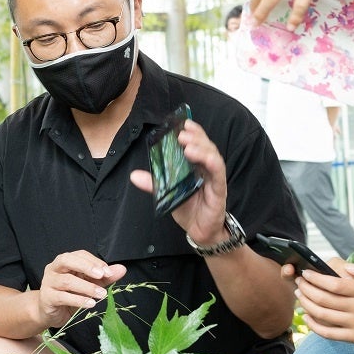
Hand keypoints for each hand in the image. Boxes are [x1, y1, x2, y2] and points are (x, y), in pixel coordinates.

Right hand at [36, 250, 126, 329]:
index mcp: (64, 262)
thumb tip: (121, 269)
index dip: (94, 261)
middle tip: (102, 275)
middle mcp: (54, 269)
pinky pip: (63, 297)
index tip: (108, 272)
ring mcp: (49, 283)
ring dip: (87, 287)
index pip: (79, 255)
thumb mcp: (88, 284)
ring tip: (101, 294)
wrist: (49, 313)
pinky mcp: (47, 298)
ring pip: (67, 281)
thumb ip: (103, 277)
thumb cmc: (69, 295)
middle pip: (67, 260)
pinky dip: (78, 300)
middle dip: (86, 266)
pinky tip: (90, 303)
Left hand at [128, 119, 228, 248]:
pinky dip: (212, 163)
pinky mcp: (219, 190)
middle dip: (195, 136)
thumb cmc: (188, 208)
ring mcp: (214, 178)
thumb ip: (154, 183)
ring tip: (188, 144)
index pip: (196, 143)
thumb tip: (134, 175)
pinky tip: (204, 159)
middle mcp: (206, 168)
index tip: (183, 123)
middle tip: (182, 132)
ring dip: (201, 148)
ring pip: (212, 156)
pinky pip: (218, 173)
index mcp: (196, 165)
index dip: (192, 131)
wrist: (200, 231)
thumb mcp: (168, 193)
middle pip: (205, 146)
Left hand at [295, 260, 353, 353]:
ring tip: (299, 297)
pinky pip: (330, 333)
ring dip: (307, 305)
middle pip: (324, 298)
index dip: (316, 278)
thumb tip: (347, 267)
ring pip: (324, 315)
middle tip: (297, 283)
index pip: (333, 283)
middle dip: (306, 290)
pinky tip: (308, 319)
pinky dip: (316, 327)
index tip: (306, 273)